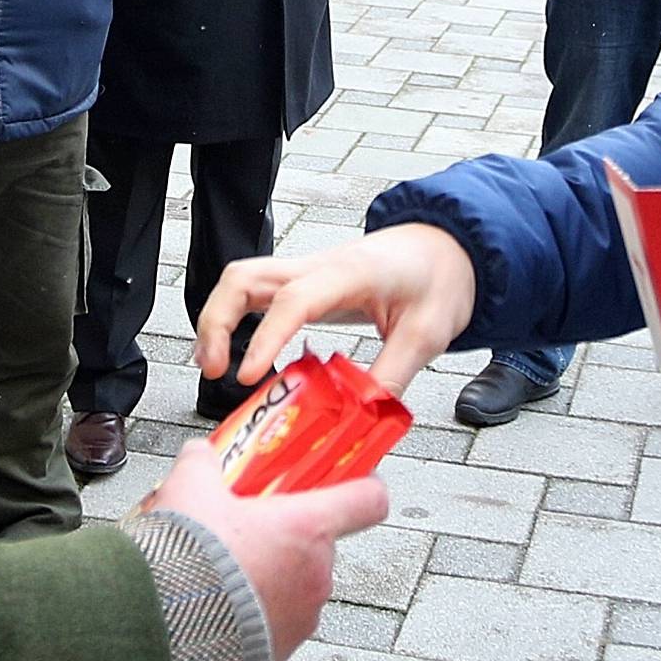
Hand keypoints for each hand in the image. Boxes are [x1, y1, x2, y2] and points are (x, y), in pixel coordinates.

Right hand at [146, 442, 387, 660]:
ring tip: (225, 567)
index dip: (363, 482)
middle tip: (251, 525)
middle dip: (287, 532)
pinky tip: (219, 600)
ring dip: (270, 572)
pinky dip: (256, 608)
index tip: (351, 476)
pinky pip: (278, 618)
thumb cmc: (193, 560)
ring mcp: (304, 615)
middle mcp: (317, 573)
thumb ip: (201, 464)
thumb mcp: (189, 490)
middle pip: (321, 541)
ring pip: (298, 582)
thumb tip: (200, 456)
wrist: (172, 627)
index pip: (369, 499)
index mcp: (308, 528)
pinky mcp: (284, 647)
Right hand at [193, 222, 477, 396]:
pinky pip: (253, 292)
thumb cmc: (438, 277)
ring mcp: (305, 270)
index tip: (248, 376)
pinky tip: (231, 351)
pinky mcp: (302, 282)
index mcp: (349, 273)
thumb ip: (392, 374)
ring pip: (240, 281)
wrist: (446, 246)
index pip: (292, 300)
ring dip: (217, 319)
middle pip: (243, 277)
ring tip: (213, 365)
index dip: (264, 338)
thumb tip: (359, 415)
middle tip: (216, 370)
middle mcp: (317, 266)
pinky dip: (232, 318)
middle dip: (217, 322)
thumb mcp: (428, 333)